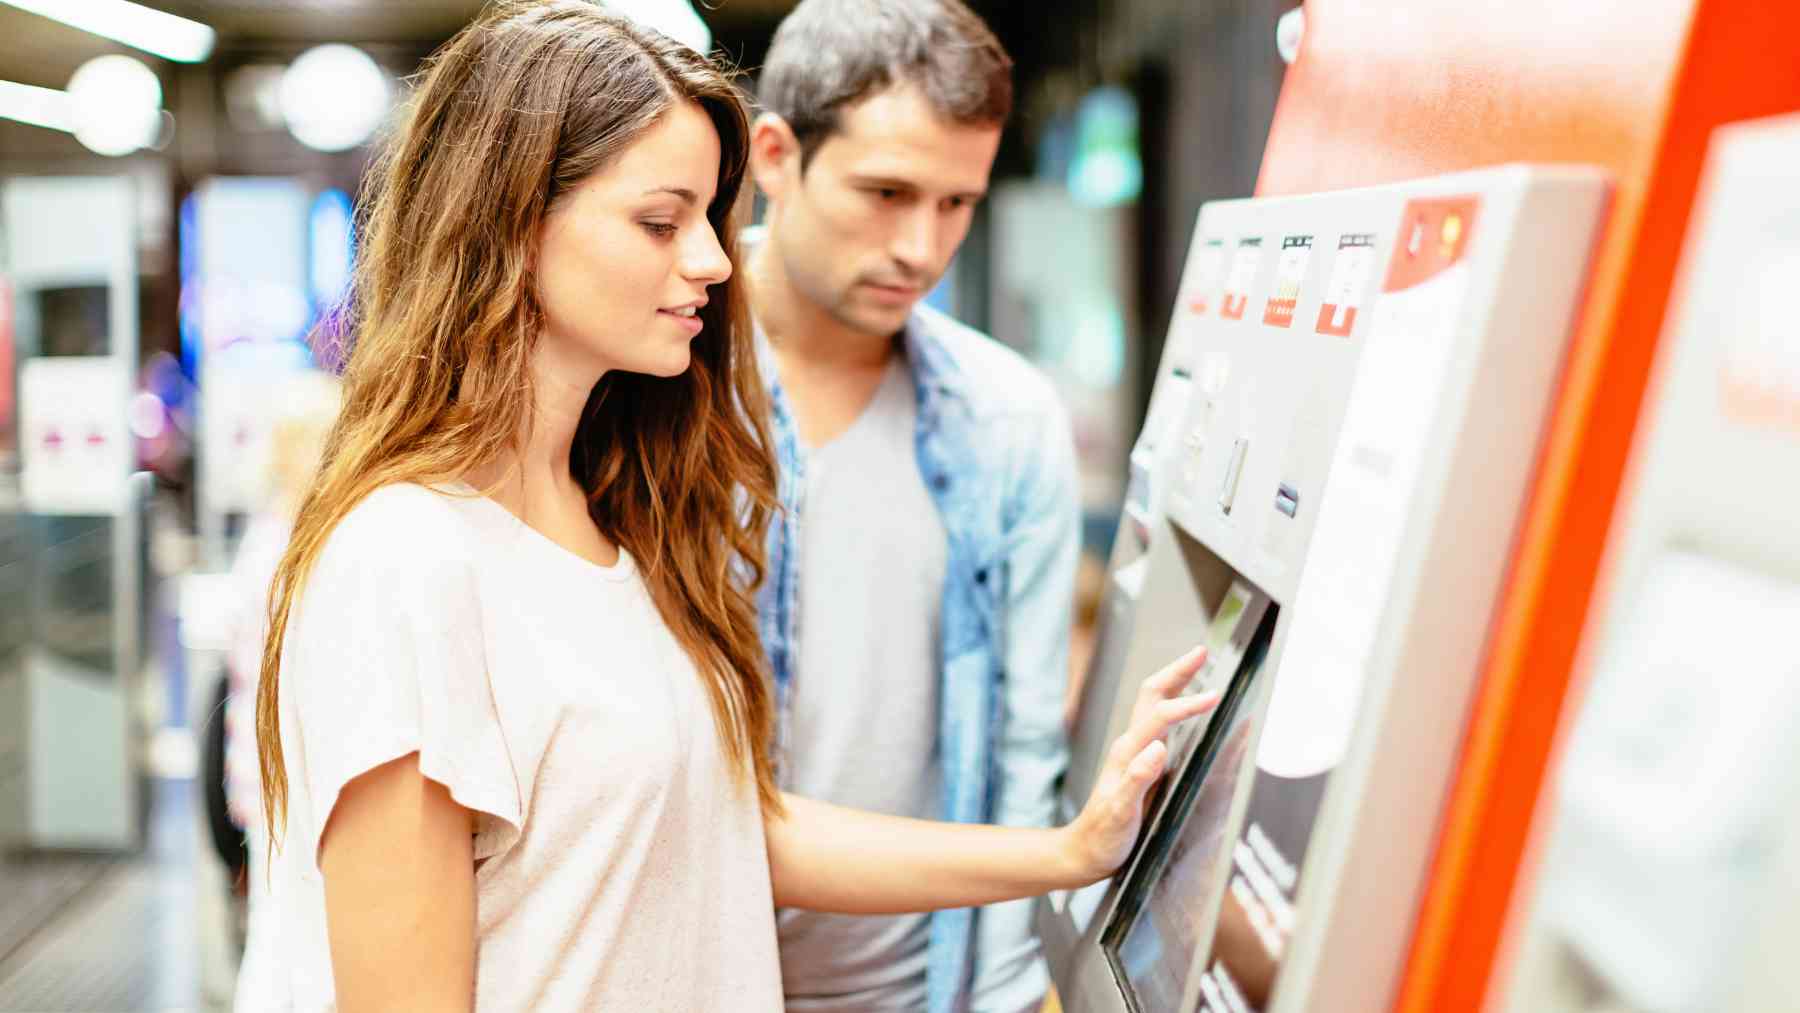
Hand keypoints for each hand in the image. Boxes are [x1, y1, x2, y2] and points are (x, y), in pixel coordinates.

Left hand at [1061, 645, 1218, 881]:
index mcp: (1128, 753)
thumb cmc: (1102, 836)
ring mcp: (1134, 753)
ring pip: (1154, 705)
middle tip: (1202, 651)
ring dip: (1176, 682)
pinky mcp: (1140, 763)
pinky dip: (1176, 707)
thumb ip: (1137, 779)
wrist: (1083, 852)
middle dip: (1177, 671)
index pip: (1161, 716)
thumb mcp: (1120, 812)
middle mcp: (1130, 746)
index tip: (1215, 696)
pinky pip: (1159, 724)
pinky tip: (1187, 711)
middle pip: (1153, 694)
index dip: (1188, 704)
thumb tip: (1158, 747)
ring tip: (1198, 667)